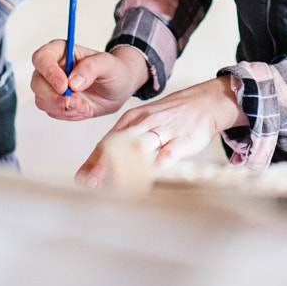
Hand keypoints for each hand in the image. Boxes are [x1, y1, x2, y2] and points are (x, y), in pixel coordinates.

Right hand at [30, 41, 148, 120]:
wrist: (119, 88)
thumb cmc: (114, 70)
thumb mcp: (108, 65)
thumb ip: (91, 68)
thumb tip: (72, 81)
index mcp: (60, 50)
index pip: (41, 58)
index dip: (49, 73)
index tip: (64, 87)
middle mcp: (51, 68)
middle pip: (37, 83)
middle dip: (56, 97)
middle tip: (78, 102)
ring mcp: (51, 86)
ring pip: (42, 100)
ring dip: (64, 108)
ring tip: (85, 106)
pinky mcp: (55, 102)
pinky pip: (53, 112)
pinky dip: (69, 115)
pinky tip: (84, 109)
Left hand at [75, 77, 244, 185]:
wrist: (204, 103)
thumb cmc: (169, 118)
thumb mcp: (142, 123)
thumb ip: (123, 143)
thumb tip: (98, 167)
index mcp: (132, 119)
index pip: (107, 141)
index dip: (94, 161)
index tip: (82, 178)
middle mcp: (144, 123)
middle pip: (120, 144)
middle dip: (103, 164)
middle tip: (91, 183)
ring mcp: (164, 130)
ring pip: (141, 146)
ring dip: (126, 165)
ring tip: (113, 182)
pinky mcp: (182, 139)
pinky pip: (169, 152)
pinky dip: (159, 162)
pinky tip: (151, 173)